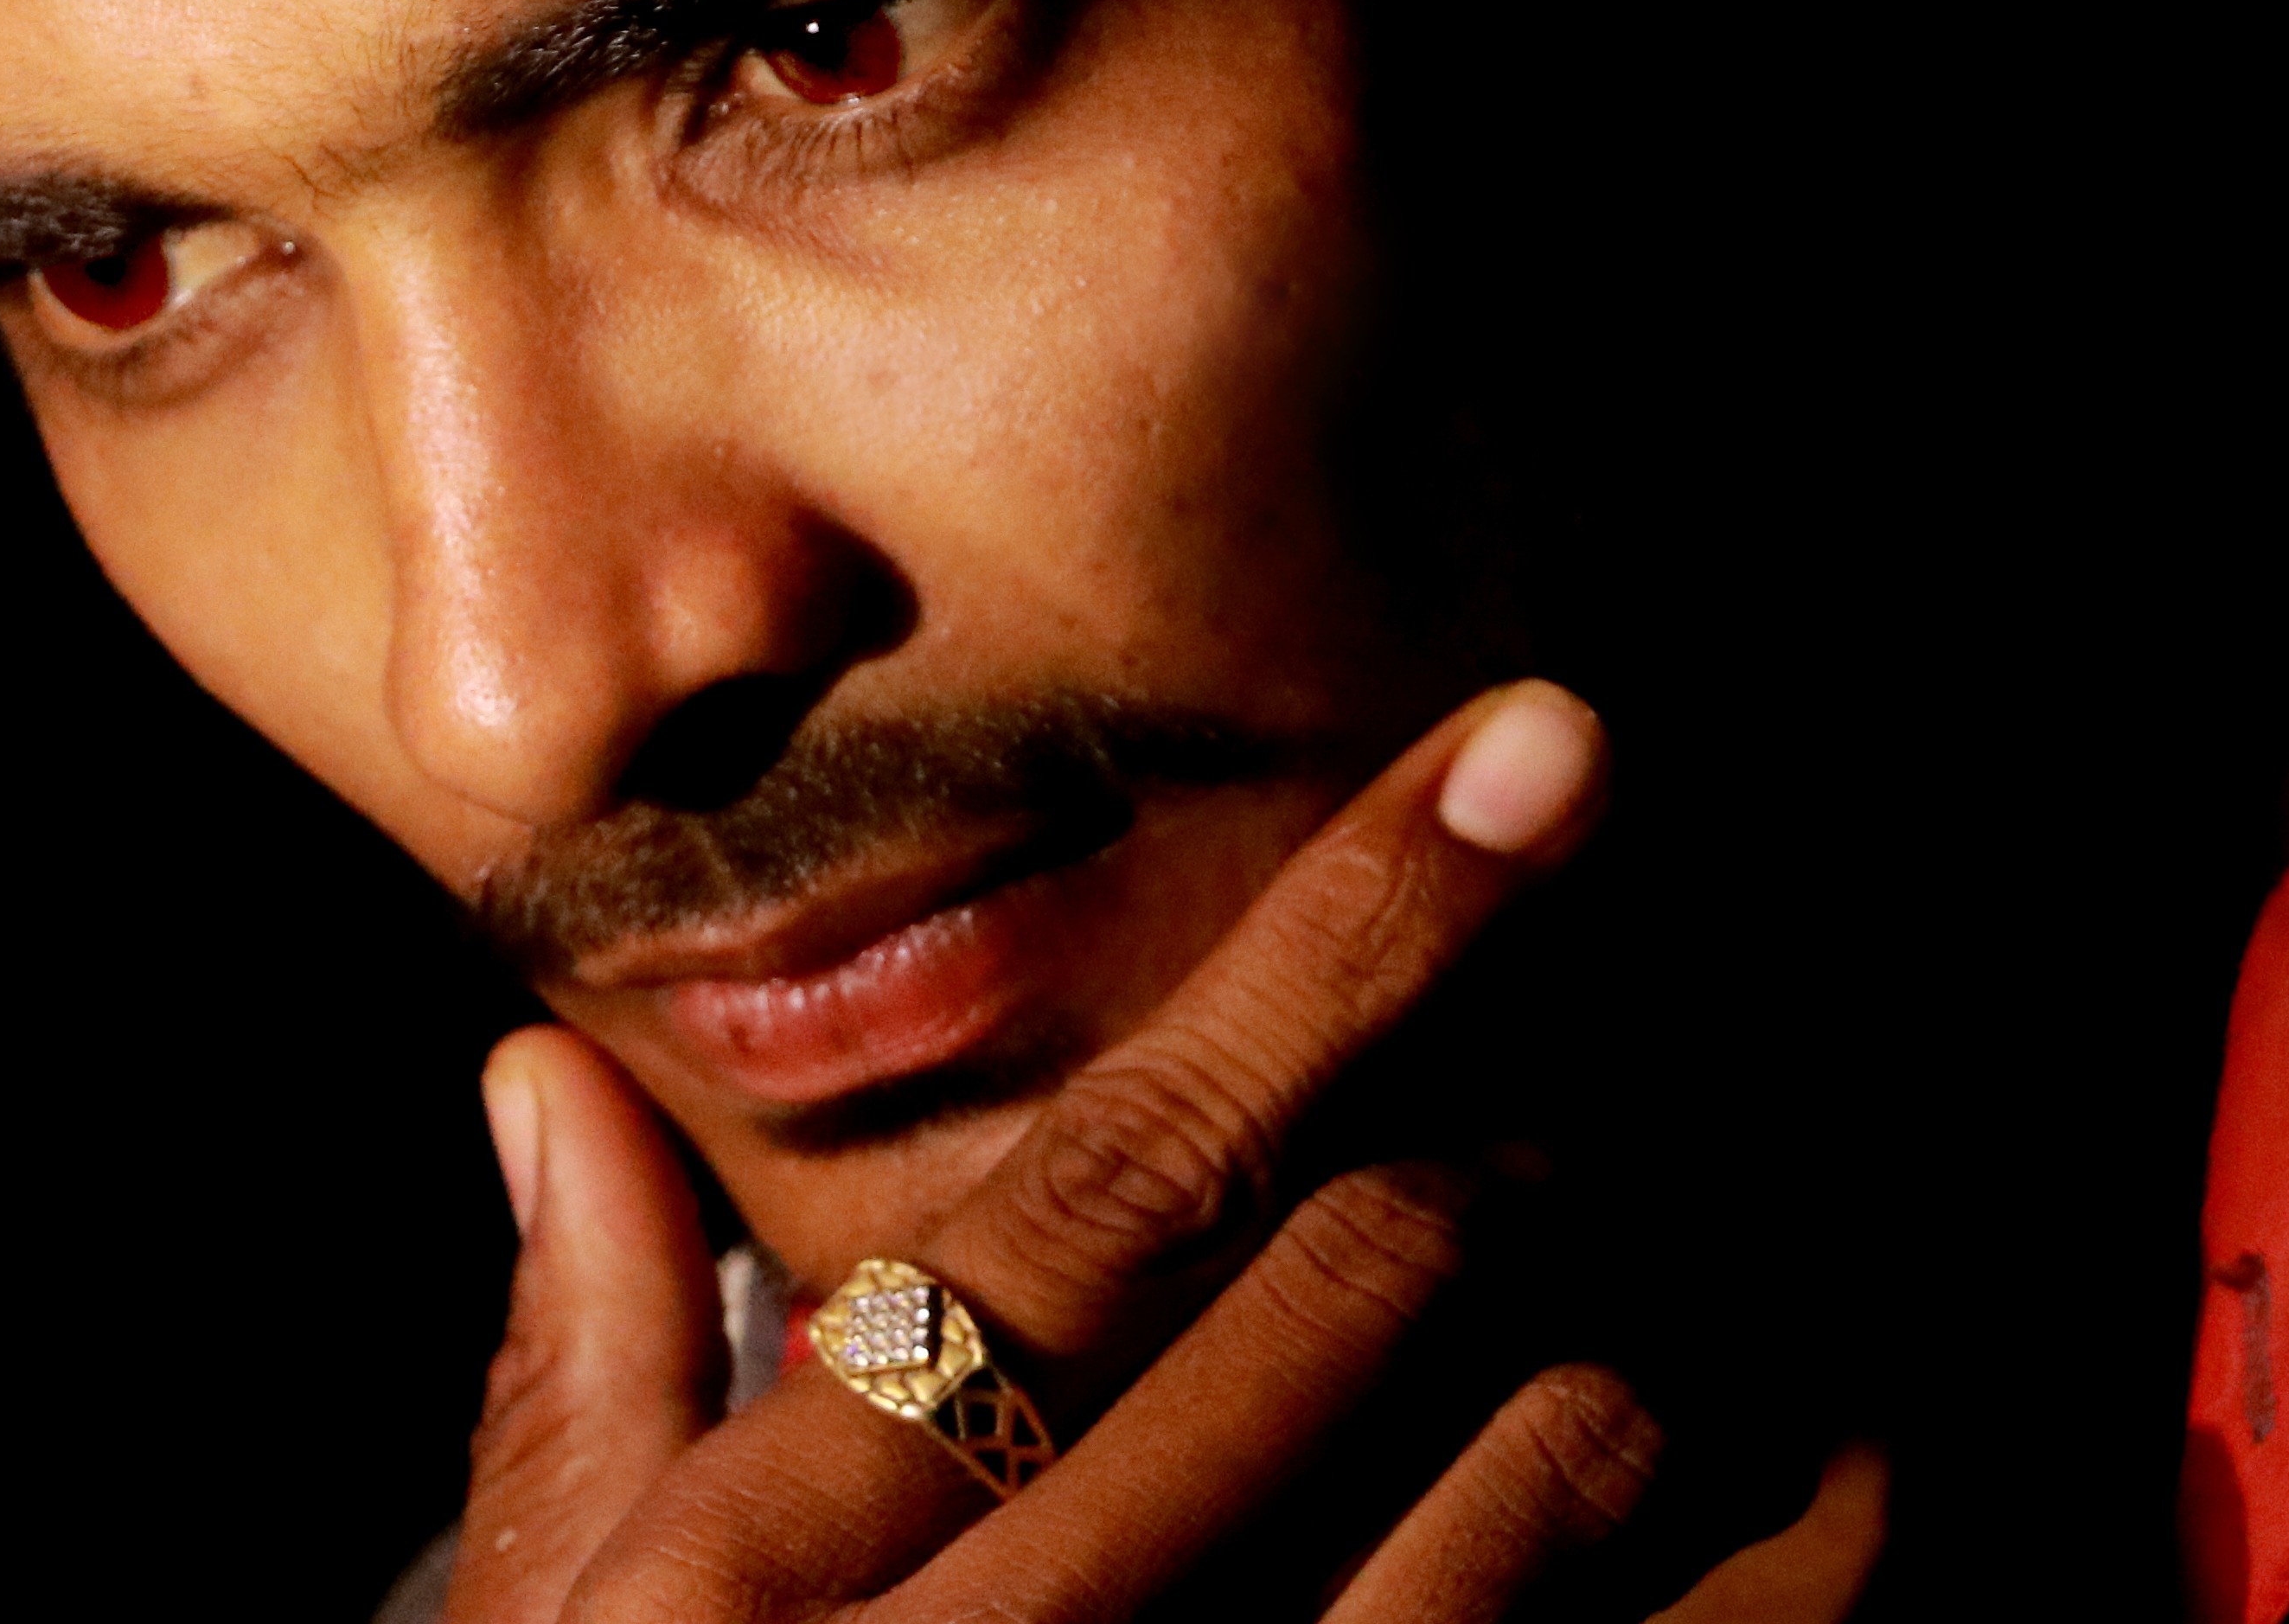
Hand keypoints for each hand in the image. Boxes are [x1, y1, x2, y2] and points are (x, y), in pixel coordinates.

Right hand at [445, 681, 1686, 1621]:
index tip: (1546, 748)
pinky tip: (1747, 1469)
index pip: (1117, 1177)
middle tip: (1630, 1059)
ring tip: (1683, 1286)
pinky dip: (1727, 1557)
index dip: (1355, 934)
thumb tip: (541, 1081)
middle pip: (1362, 1278)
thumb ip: (576, 1394)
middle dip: (1542, 1117)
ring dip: (1654, 1330)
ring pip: (1554, 1469)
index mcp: (780, 1586)